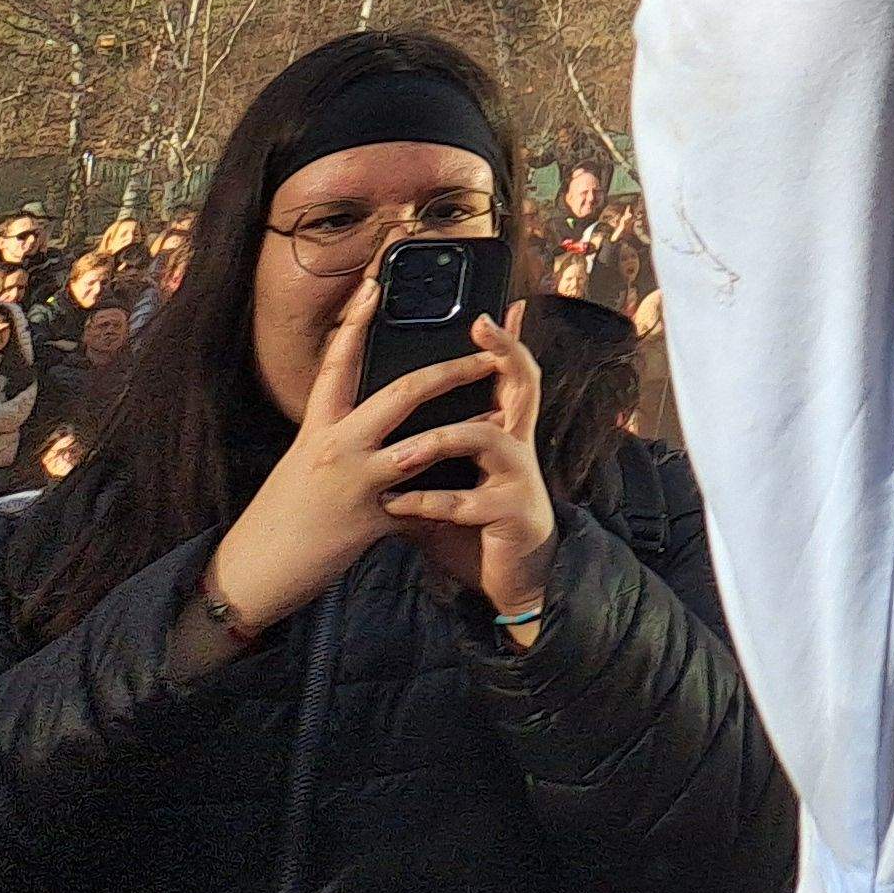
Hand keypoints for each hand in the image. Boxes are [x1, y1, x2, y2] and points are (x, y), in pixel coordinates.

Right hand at [205, 272, 518, 638]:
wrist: (252, 573)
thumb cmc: (281, 515)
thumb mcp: (303, 462)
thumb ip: (340, 435)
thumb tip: (376, 412)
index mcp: (317, 428)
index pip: (339, 362)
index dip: (357, 320)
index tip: (376, 283)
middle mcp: (336, 447)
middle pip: (401, 393)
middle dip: (449, 370)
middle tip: (485, 354)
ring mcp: (356, 484)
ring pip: (424, 445)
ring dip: (467, 430)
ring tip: (502, 416)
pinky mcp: (372, 522)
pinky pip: (423, 503)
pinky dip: (452, 496)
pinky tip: (479, 487)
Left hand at [381, 307, 561, 621]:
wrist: (510, 582)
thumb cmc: (471, 528)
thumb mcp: (444, 484)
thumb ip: (417, 456)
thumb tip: (370, 430)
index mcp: (499, 433)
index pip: (507, 374)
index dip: (502, 341)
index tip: (488, 310)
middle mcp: (515, 446)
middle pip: (523, 384)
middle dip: (504, 350)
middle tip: (480, 326)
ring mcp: (518, 479)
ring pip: (487, 440)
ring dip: (441, 440)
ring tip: (402, 453)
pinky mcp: (511, 515)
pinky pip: (467, 503)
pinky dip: (428, 503)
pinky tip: (398, 507)